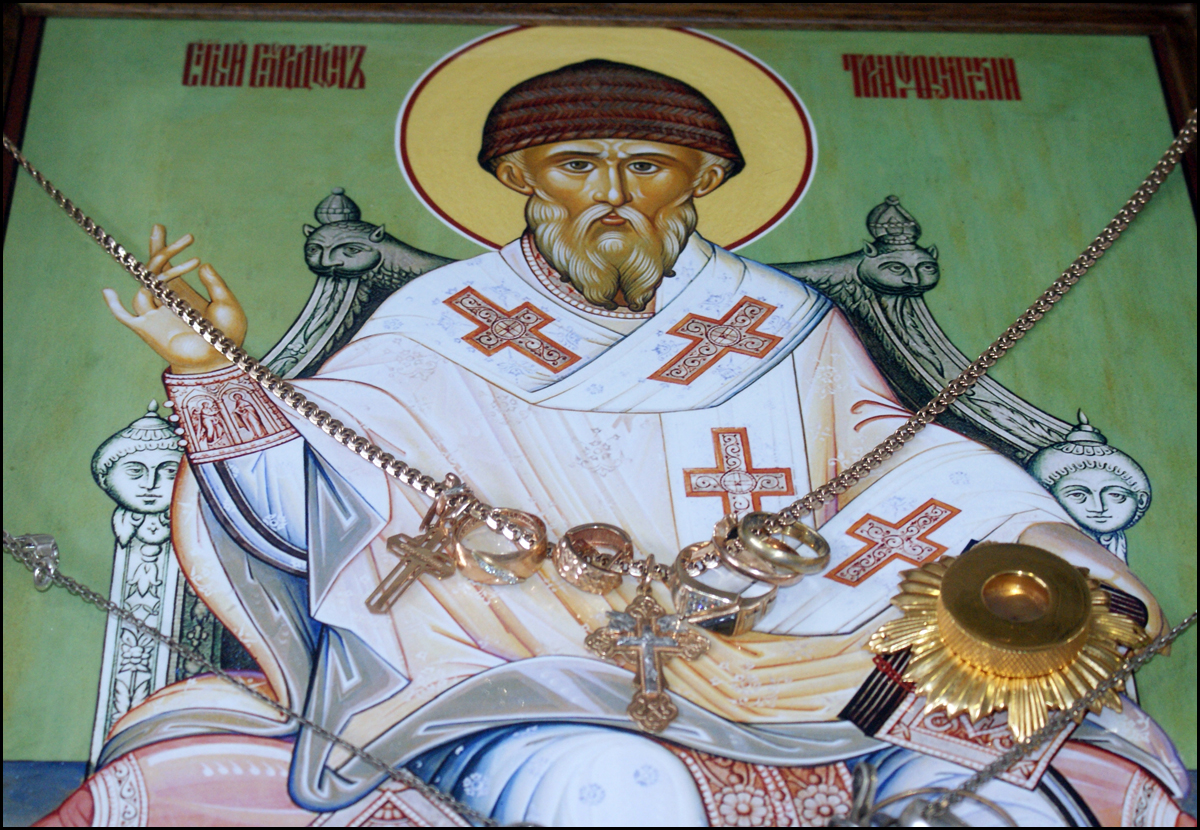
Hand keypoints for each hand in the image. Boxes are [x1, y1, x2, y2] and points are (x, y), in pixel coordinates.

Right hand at [103, 225, 246, 373]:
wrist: (219, 361)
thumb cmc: (226, 337)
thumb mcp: (226, 305)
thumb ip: (216, 285)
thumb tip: (204, 264)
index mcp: (183, 296)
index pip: (166, 267)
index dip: (162, 248)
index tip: (160, 227)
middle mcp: (167, 303)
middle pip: (152, 272)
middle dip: (158, 250)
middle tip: (163, 229)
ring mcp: (156, 315)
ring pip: (145, 287)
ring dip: (158, 273)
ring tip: (180, 264)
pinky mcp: (148, 329)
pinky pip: (125, 316)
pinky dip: (114, 306)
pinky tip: (108, 291)